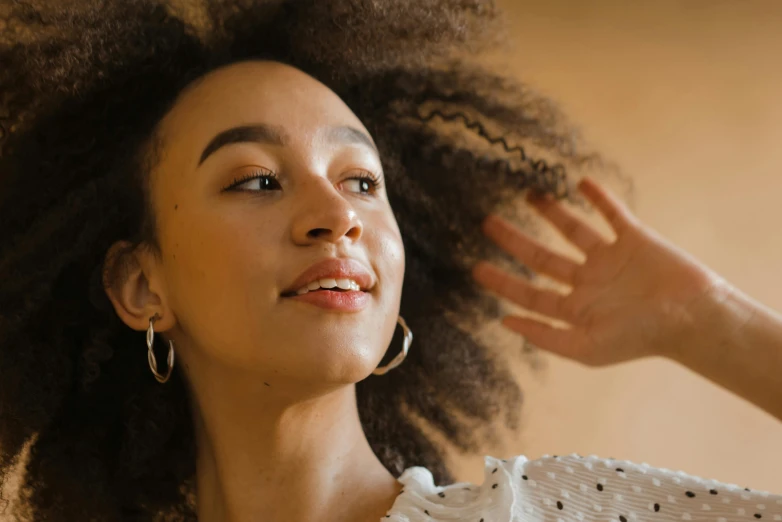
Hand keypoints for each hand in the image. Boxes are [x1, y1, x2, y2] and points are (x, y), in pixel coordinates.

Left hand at [471, 176, 726, 365]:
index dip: (503, 282)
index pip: (531, 293)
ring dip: (551, 212)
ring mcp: (611, 258)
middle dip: (514, 241)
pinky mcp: (634, 238)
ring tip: (528, 194)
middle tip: (487, 223)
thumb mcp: (585, 347)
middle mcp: (589, 282)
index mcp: (576, 308)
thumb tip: (504, 322)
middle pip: (543, 258)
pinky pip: (612, 212)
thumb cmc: (639, 338)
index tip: (476, 268)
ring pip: (573, 230)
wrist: (691, 318)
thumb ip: (544, 337)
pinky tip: (580, 182)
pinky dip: (598, 197)